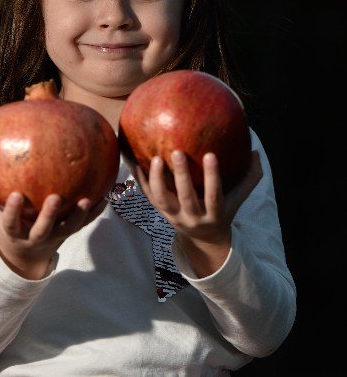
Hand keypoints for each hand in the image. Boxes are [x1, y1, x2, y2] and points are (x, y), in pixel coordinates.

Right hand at [0, 183, 105, 279]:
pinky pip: (84, 225)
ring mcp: (54, 237)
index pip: (11, 223)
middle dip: (49, 215)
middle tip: (55, 197)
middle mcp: (35, 237)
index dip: (13, 211)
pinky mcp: (69, 235)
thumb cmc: (10, 227)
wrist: (25, 258)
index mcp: (15, 233)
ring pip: (68, 229)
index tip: (16, 195)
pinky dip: (95, 213)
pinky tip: (106, 197)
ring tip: (87, 200)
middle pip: (43, 230)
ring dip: (79, 216)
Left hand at [133, 149, 261, 276]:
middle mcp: (192, 218)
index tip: (211, 154)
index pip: (214, 196)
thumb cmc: (223, 211)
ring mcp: (173, 216)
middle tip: (177, 152)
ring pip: (162, 200)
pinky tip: (135, 161)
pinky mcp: (159, 212)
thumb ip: (249, 177)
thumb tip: (257, 152)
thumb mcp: (238, 199)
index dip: (213, 178)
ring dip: (156, 179)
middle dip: (181, 176)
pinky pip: (147, 196)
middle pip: (186, 198)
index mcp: (214, 215)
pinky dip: (141, 180)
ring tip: (155, 158)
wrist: (203, 240)